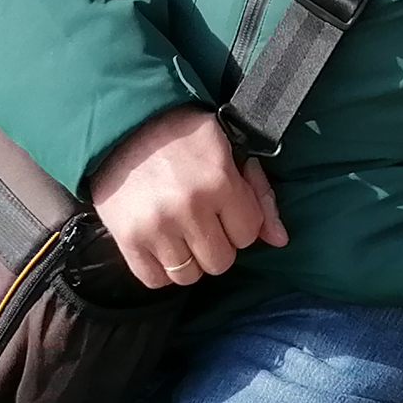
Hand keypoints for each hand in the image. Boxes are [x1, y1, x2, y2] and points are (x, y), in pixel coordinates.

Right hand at [88, 106, 288, 287]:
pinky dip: (161, 269)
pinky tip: (162, 245)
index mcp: (219, 182)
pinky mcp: (127, 239)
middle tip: (203, 220)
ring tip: (181, 233)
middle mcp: (189, 210)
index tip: (225, 207)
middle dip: (217, 243)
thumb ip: (259, 193)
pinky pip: (154, 280)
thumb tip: (280, 240)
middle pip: (221, 261)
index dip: (240, 222)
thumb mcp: (229, 147)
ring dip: (189, 259)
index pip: (248, 234)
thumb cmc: (182, 132)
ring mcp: (156, 228)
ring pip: (189, 276)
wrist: (121, 122)